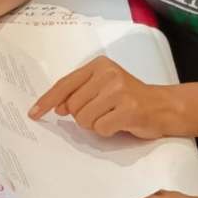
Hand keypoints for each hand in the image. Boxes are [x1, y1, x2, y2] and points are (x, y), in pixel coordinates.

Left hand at [27, 56, 181, 138]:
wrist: (164, 106)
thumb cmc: (130, 98)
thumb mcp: (103, 87)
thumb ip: (80, 93)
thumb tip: (58, 107)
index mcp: (99, 65)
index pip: (65, 84)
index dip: (46, 100)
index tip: (33, 113)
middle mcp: (108, 74)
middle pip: (73, 106)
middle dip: (84, 116)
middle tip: (104, 112)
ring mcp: (119, 91)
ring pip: (84, 119)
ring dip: (96, 125)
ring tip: (113, 116)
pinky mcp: (128, 109)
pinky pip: (101, 129)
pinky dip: (108, 131)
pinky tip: (121, 123)